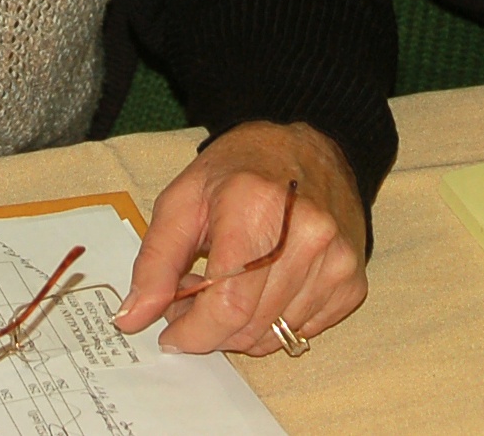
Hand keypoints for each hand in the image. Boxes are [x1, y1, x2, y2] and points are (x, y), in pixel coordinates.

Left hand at [118, 121, 368, 357]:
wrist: (309, 148)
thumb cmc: (240, 171)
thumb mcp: (182, 200)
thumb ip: (154, 262)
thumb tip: (131, 319)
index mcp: (255, 207)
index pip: (227, 304)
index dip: (193, 332)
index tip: (171, 332)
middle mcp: (306, 234)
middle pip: (250, 326)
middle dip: (211, 329)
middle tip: (193, 302)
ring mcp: (336, 258)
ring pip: (276, 335)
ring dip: (241, 328)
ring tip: (228, 288)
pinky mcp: (352, 277)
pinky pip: (304, 330)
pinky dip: (275, 322)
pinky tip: (262, 289)